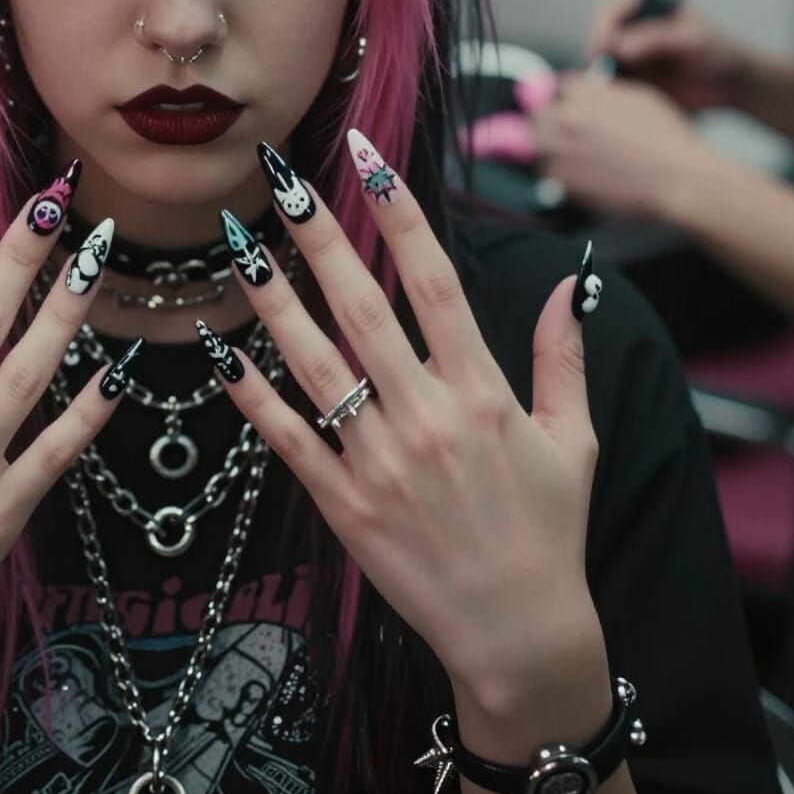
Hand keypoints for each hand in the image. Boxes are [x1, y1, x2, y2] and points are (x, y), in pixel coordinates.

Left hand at [214, 136, 604, 718]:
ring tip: (236, 243)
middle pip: (362, 308)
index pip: (437, 284)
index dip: (401, 215)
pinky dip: (252, 395)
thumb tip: (573, 280)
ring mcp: (379, 461)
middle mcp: (427, 417)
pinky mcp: (343, 503)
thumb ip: (565, 357)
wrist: (519, 637)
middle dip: (318, 236)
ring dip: (271, 301)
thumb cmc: (549, 531)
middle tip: (278, 179)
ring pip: (314, 364)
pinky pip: (288, 438)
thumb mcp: (573, 440)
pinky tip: (219, 350)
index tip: (368, 156)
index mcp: (484, 394)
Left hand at [532, 77, 714, 220]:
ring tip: (576, 157)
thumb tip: (584, 88)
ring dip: (550, 147)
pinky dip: (559, 172)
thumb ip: (605, 91)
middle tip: (569, 136)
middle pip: (539, 115)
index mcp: (585, 95)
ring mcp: (560, 149)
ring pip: (537, 143)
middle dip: (551, 122)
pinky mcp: (561, 178)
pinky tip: (582, 175)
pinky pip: (547, 171)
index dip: (567, 99)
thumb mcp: (640, 98)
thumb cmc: (667, 138)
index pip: (559, 88)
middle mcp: (567, 118)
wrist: (677, 178)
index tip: (573, 108)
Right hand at [586, 0, 747, 110]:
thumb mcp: (692, 40)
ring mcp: (628, 56)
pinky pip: (611, 85)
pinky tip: (623, 100)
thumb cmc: (718, 52)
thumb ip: (657, 39)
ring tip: (617, 88)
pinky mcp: (631, 80)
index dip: (601, 26)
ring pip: (600, 63)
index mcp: (646, 7)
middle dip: (597, 54)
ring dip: (602, 75)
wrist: (731, 84)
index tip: (603, 46)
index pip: (610, 9)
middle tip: (603, 70)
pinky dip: (611, 92)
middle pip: (598, 36)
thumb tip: (620, 46)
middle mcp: (632, 30)